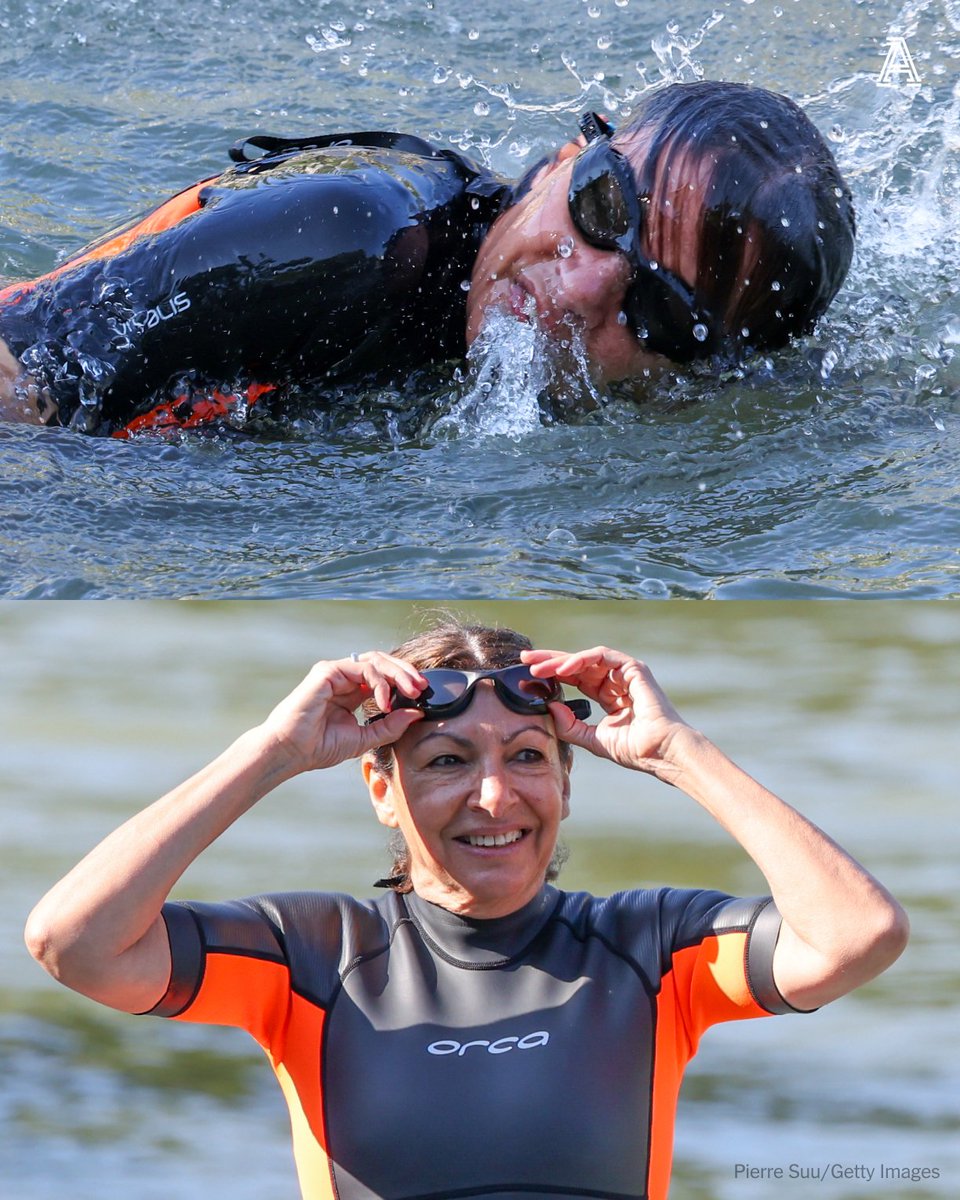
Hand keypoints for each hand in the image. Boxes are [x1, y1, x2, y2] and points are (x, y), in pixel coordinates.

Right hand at [258, 652, 424, 773]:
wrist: (290, 752)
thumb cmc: (318, 747)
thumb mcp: (364, 738)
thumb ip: (390, 726)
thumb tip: (416, 713)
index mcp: (351, 691)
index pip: (384, 676)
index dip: (405, 682)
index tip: (423, 695)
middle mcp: (344, 678)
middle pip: (383, 663)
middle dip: (406, 673)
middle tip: (423, 688)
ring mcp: (335, 672)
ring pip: (376, 660)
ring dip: (398, 674)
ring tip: (411, 691)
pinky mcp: (328, 671)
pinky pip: (362, 668)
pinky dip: (379, 683)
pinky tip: (384, 702)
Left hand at [522, 646, 690, 777]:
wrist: (660, 752)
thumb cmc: (635, 749)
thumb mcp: (593, 738)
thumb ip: (570, 726)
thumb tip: (548, 708)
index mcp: (607, 696)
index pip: (574, 680)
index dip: (551, 677)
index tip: (528, 677)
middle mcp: (615, 681)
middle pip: (576, 666)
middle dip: (550, 662)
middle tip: (525, 660)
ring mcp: (625, 673)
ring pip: (586, 659)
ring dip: (560, 661)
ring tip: (538, 668)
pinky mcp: (633, 667)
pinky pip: (601, 656)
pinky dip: (580, 660)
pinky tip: (562, 670)